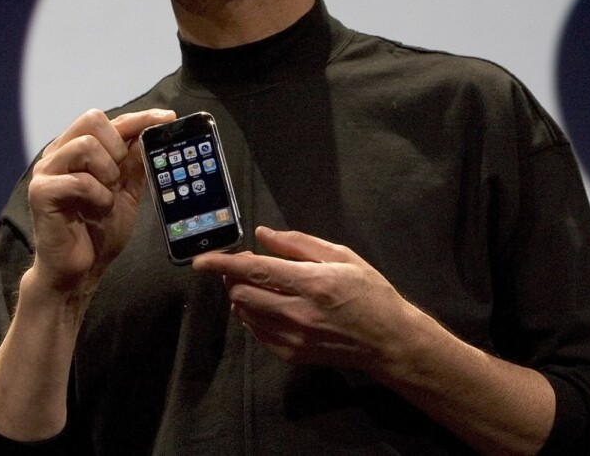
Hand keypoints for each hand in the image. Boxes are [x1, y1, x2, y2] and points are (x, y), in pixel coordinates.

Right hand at [27, 107, 175, 296]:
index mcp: (76, 150)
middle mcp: (58, 154)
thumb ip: (134, 162)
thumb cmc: (97, 231)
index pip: (109, 120)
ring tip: (107, 194)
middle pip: (92, 119)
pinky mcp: (40, 193)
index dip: (140, 117)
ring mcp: (46, 171)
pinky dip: (99, 195)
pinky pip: (79, 180)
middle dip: (117, 146)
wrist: (79, 270)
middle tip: (119, 175)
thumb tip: (151, 132)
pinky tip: (99, 208)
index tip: (167, 118)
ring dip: (107, 172)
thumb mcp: (126, 191)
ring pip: (85, 145)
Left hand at [192, 226, 419, 372]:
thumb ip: (298, 244)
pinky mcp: (292, 355)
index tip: (200, 260)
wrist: (388, 342)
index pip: (254, 271)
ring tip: (260, 285)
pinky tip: (270, 305)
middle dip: (233, 278)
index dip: (222, 263)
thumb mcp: (341, 256)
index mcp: (312, 283)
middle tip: (244, 266)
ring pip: (245, 314)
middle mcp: (298, 313)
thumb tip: (262, 234)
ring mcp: (293, 338)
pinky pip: (256, 332)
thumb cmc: (370, 293)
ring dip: (242, 296)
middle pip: (241, 294)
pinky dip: (254, 315)